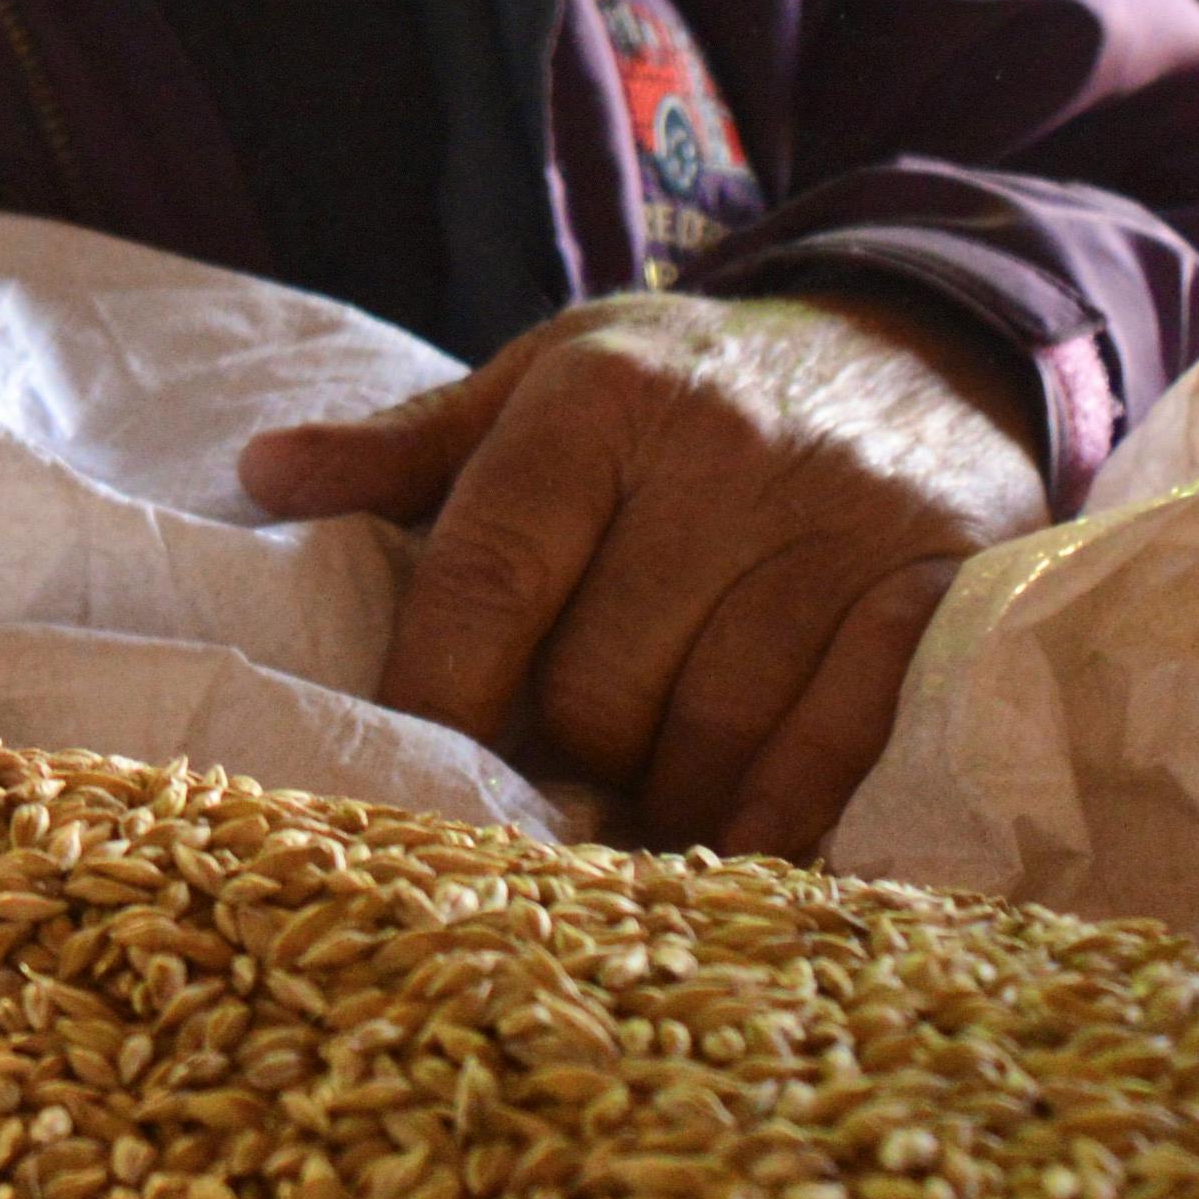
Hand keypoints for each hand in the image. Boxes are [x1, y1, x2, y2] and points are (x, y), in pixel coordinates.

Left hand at [233, 291, 1048, 857]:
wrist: (922, 352)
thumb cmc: (695, 389)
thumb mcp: (553, 379)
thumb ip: (414, 448)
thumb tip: (262, 476)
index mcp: (599, 398)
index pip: (486, 576)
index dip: (436, 695)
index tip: (405, 769)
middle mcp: (720, 454)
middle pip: (598, 683)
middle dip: (560, 760)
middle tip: (544, 792)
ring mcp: (837, 525)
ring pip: (713, 731)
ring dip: (663, 803)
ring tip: (631, 824)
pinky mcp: (936, 588)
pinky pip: (837, 739)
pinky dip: (779, 810)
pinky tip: (736, 846)